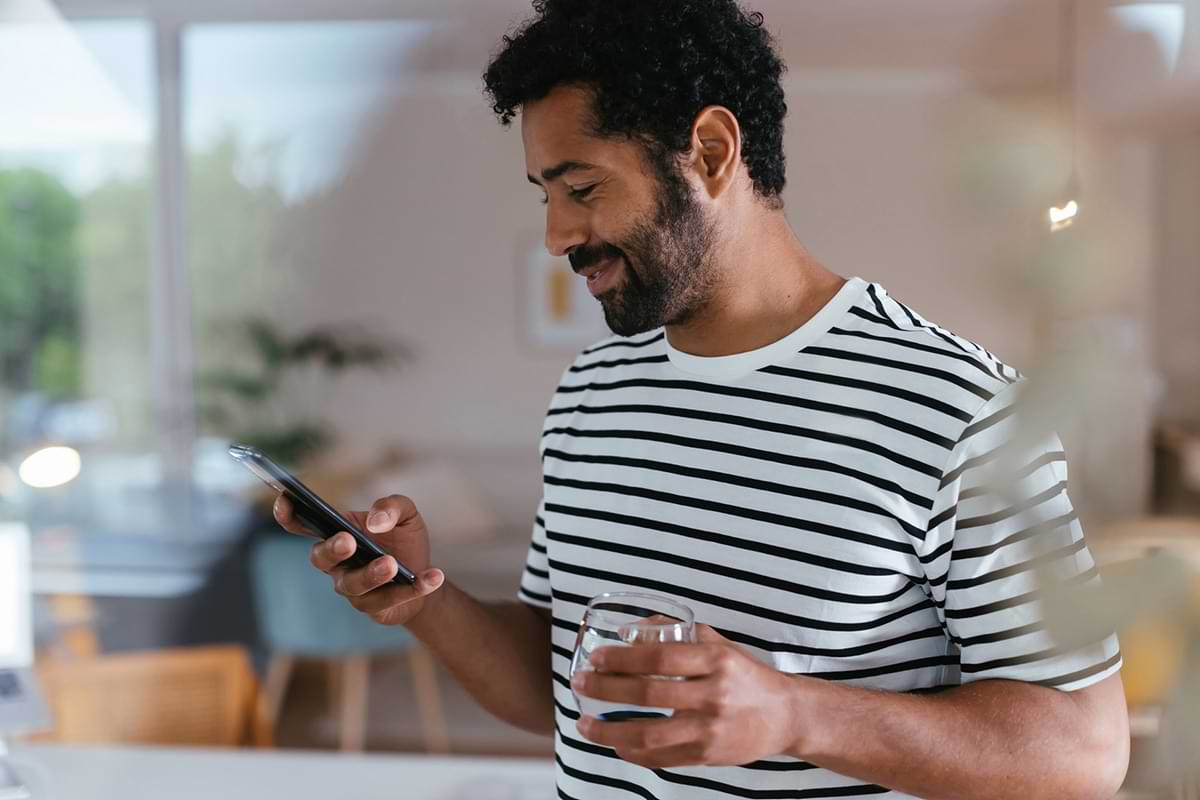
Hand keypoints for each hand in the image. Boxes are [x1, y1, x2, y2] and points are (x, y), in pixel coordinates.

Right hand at [274, 493, 444, 625]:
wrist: (427, 576)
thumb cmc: (404, 541)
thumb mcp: (407, 514)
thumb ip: (392, 505)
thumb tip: (376, 521)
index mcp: (338, 534)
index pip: (303, 524)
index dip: (288, 514)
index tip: (286, 500)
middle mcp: (338, 564)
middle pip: (321, 559)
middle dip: (333, 549)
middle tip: (349, 541)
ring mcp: (353, 590)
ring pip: (353, 585)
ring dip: (372, 573)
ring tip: (393, 564)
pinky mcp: (375, 609)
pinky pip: (390, 601)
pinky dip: (415, 588)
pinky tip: (433, 576)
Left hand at [571, 625, 805, 767]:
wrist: (784, 716)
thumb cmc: (745, 674)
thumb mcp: (718, 644)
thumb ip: (676, 635)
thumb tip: (628, 630)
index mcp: (716, 660)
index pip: (660, 658)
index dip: (622, 658)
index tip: (597, 657)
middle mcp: (714, 695)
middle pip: (649, 694)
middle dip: (606, 689)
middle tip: (580, 682)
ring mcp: (710, 729)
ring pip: (649, 734)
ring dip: (609, 731)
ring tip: (584, 722)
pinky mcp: (707, 756)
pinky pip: (661, 759)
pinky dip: (632, 752)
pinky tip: (615, 743)